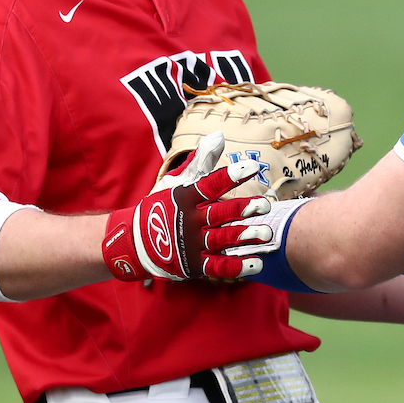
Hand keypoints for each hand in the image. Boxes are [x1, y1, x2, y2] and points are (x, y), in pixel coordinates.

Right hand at [102, 131, 274, 281]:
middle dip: (244, 209)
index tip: (253, 167)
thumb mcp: (176, 182)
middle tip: (265, 205)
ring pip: (223, 239)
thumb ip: (201, 161)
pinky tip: (257, 263)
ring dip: (245, 237)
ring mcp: (192, 244)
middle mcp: (189, 220)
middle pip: (220, 213)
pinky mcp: (195, 265)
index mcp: (185, 197)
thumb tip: (220, 136)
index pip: (210, 184)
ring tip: (267, 233)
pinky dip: (237, 266)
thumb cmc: (162, 207)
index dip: (231, 176)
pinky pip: (218, 267)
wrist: (136, 242)